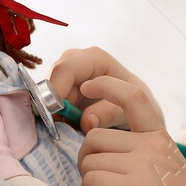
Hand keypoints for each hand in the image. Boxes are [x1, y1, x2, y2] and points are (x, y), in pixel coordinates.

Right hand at [48, 47, 167, 132]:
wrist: (138, 116)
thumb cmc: (137, 108)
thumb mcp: (130, 112)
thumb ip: (109, 113)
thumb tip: (87, 121)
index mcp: (95, 58)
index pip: (66, 69)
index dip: (57, 91)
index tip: (57, 116)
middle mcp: (76, 60)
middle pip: (52, 79)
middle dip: (53, 103)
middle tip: (61, 126)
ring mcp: (66, 74)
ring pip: (46, 92)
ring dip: (53, 111)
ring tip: (69, 127)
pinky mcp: (60, 90)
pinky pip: (47, 101)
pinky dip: (53, 115)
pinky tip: (65, 125)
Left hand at [76, 74, 185, 185]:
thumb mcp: (165, 169)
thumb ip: (139, 154)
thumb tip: (103, 153)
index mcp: (160, 137)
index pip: (133, 97)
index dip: (106, 86)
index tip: (89, 86)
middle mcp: (151, 145)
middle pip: (95, 137)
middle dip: (89, 161)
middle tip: (105, 185)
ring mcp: (142, 165)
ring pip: (89, 161)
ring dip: (91, 183)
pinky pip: (91, 182)